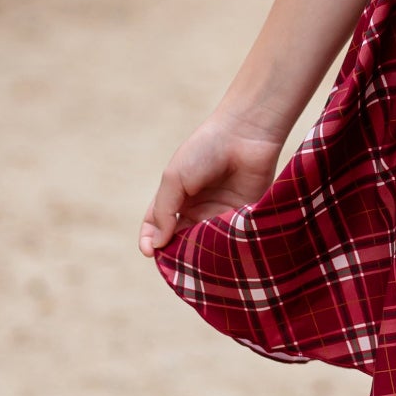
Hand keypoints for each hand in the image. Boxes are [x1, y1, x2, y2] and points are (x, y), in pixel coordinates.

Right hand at [139, 114, 287, 257]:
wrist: (245, 134)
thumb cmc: (205, 150)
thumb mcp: (174, 178)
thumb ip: (163, 212)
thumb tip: (154, 245)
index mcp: (177, 198)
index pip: (158, 227)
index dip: (150, 241)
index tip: (149, 252)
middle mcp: (198, 209)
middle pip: (181, 240)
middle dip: (177, 253)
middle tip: (177, 260)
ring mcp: (221, 214)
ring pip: (206, 245)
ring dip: (202, 253)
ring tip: (199, 256)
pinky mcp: (244, 217)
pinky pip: (232, 239)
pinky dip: (225, 247)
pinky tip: (220, 250)